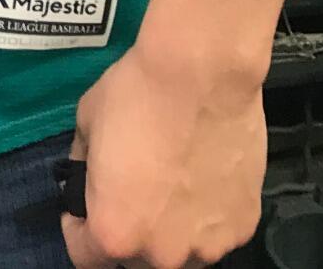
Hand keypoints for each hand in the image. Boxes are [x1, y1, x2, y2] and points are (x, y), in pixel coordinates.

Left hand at [61, 42, 265, 268]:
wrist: (202, 72)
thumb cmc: (137, 95)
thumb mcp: (86, 126)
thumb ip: (85, 167)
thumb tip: (90, 178)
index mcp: (115, 234)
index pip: (85, 255)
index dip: (79, 225)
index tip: (85, 203)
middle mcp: (162, 254)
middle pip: (137, 258)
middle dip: (129, 228)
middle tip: (134, 187)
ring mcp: (208, 245)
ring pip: (180, 249)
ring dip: (171, 227)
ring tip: (175, 181)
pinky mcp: (243, 226)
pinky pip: (216, 230)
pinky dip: (208, 212)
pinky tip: (205, 174)